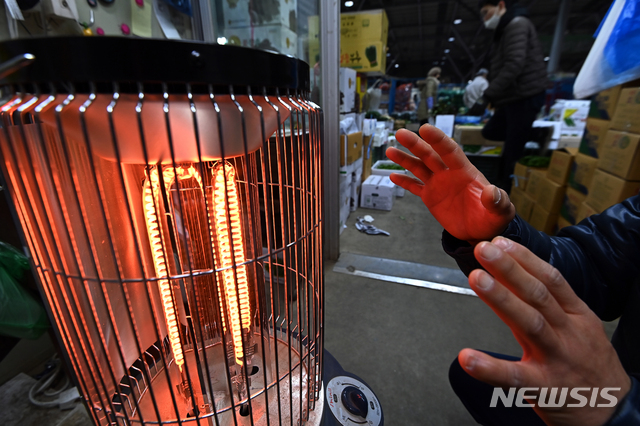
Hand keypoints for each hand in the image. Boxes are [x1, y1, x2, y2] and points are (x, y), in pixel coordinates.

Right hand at [386, 124, 513, 242]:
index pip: (450, 151)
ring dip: (405, 159)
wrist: (481, 232)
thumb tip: (492, 192)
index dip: (438, 140)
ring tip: (390, 151)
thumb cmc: (493, 218)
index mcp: (465, 172)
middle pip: (430, 155)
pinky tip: (392, 176)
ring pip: (419, 168)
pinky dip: (404, 182)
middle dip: (415, 144)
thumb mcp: (501, 211)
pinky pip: (415, 187)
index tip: (424, 128)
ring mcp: (438, 184)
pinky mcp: (430, 197)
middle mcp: (449, 174)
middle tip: (400, 133)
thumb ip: (498, 201)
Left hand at [460, 237, 630, 425]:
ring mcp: (557, 359)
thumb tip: (515, 272)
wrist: (611, 411)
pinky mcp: (544, 388)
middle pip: (538, 295)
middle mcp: (568, 333)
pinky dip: (490, 367)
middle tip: (484, 250)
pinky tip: (468, 358)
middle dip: (510, 269)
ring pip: (530, 323)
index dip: (525, 259)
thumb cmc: (587, 365)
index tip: (500, 242)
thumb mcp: (579, 328)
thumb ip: (550, 304)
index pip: (552, 279)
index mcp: (577, 315)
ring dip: (502, 299)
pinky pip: (514, 377)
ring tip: (478, 279)